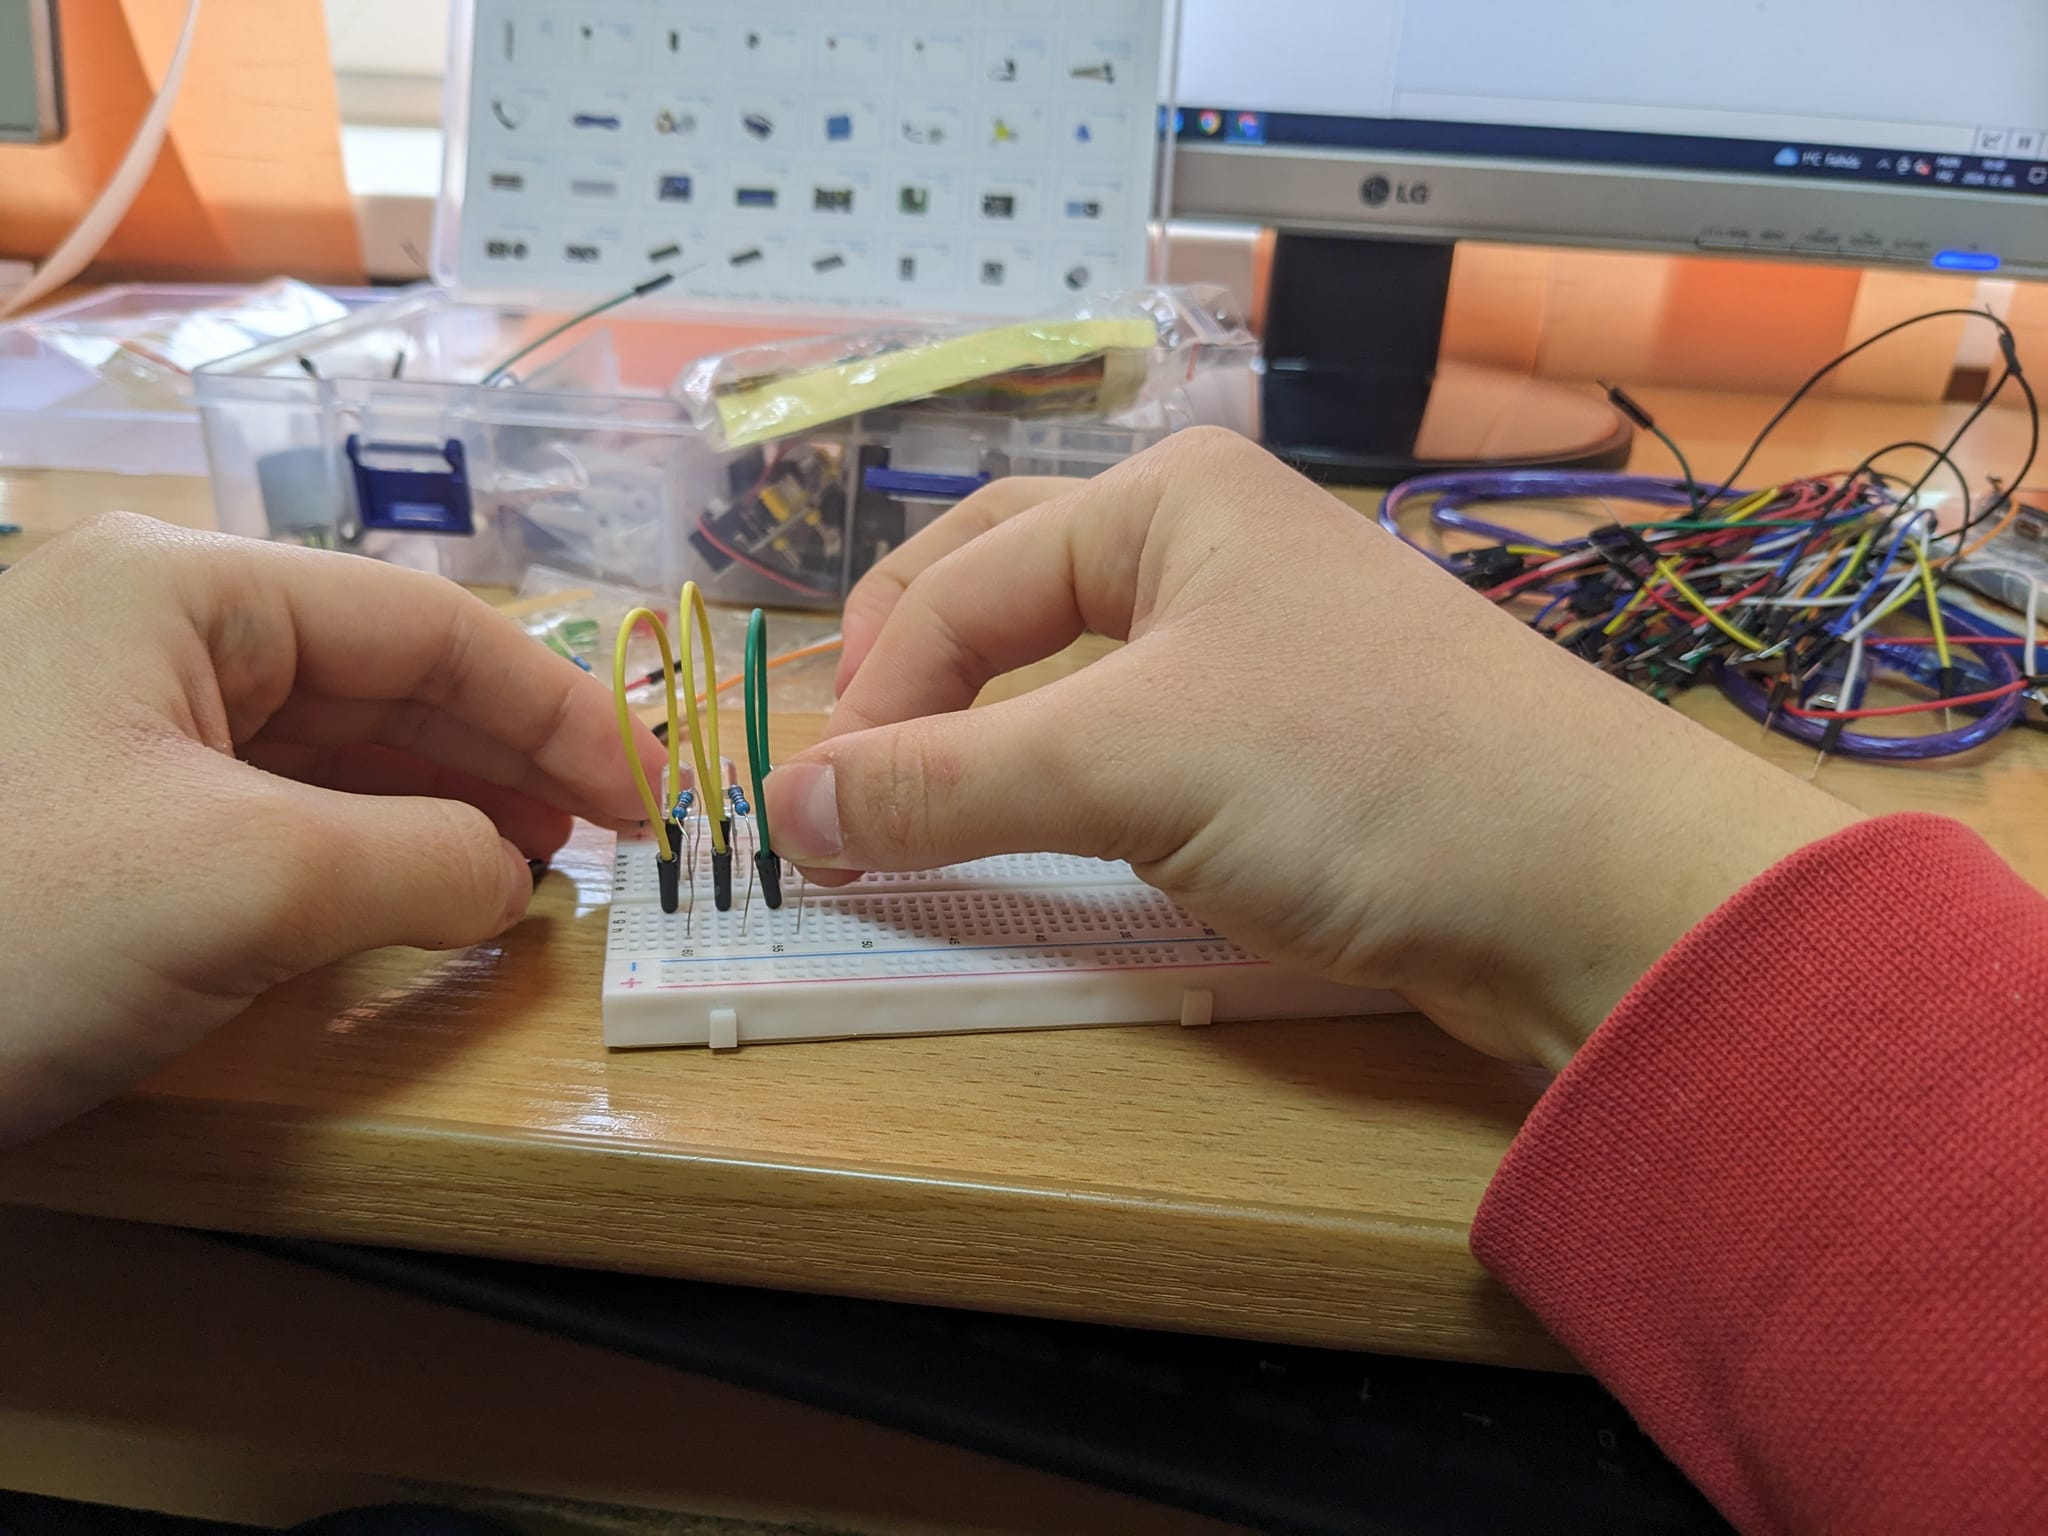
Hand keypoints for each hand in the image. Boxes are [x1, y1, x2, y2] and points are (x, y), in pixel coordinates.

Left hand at [0, 513, 663, 1144]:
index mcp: (177, 589)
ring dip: (436, 802)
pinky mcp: (90, 811)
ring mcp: (110, 719)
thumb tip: (512, 877)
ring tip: (527, 868)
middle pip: (376, 672)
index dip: (553, 708)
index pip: (420, 621)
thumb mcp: (250, 884)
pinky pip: (264, 804)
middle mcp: (146, 629)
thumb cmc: (7, 927)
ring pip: (324, 741)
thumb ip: (427, 858)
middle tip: (597, 839)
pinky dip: (357, 848)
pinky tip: (417, 887)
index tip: (642, 799)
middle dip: (497, 754)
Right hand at [766, 430, 1862, 1068]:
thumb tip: (786, 804)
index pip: (962, 580)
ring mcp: (1257, 639)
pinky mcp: (1293, 737)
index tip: (813, 813)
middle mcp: (1208, 543)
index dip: (874, 694)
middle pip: (1005, 589)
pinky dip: (1063, 776)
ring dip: (983, 728)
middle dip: (914, 676)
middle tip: (846, 778)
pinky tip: (1043, 821)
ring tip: (917, 800)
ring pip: (1070, 668)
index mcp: (1167, 494)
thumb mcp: (1129, 765)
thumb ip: (946, 783)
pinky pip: (1136, 736)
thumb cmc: (1360, 776)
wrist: (1590, 887)